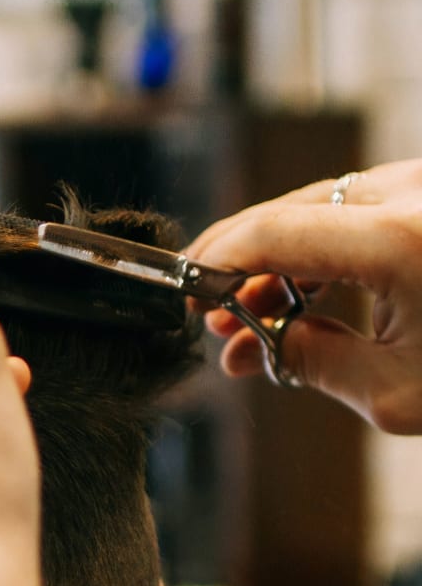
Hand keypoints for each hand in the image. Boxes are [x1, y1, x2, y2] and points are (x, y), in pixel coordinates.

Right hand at [188, 159, 421, 433]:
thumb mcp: (396, 391)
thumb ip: (314, 360)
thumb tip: (252, 344)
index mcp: (402, 240)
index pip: (274, 231)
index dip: (217, 261)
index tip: (187, 295)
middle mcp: (414, 194)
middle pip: (291, 211)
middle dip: (241, 267)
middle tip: (210, 316)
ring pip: (321, 208)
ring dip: (278, 262)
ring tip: (249, 321)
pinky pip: (358, 210)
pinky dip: (321, 251)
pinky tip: (296, 298)